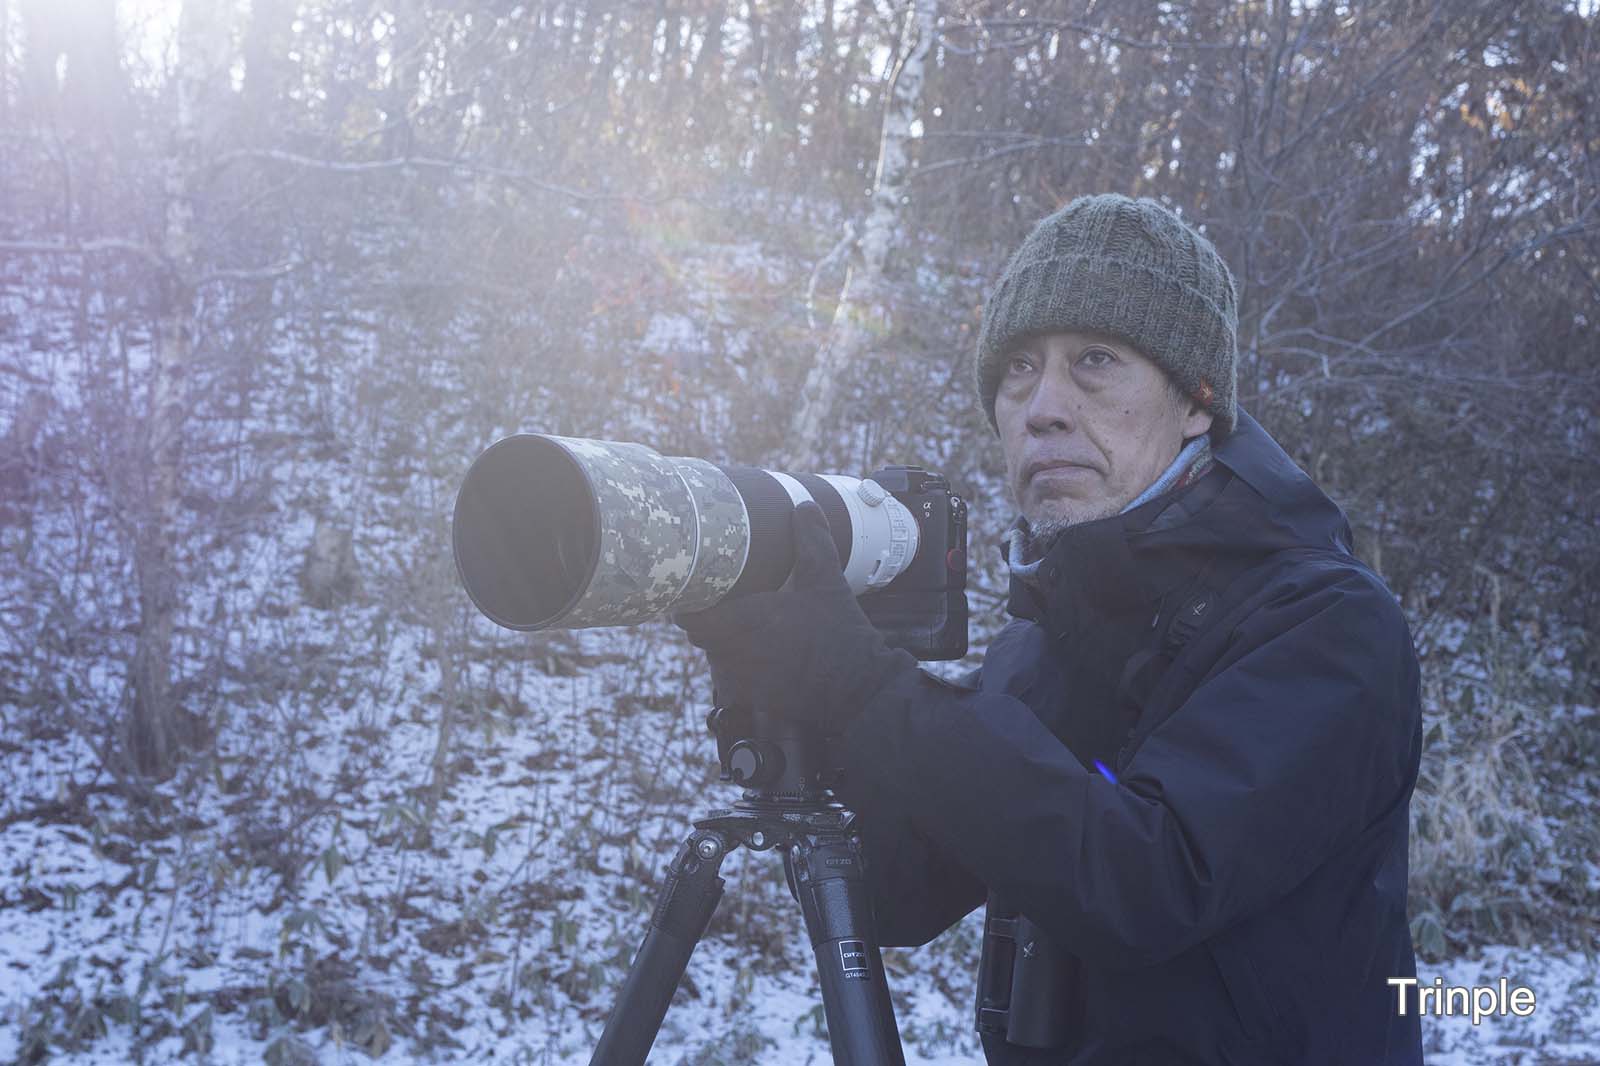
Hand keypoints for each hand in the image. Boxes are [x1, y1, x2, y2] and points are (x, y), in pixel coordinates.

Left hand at [673, 502, 916, 732]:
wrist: (859, 689)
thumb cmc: (838, 634)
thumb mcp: (826, 580)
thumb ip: (812, 541)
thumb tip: (805, 507)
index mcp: (742, 622)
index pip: (689, 618)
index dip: (688, 605)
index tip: (697, 592)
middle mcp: (734, 654)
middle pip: (703, 638)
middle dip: (712, 622)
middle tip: (727, 604)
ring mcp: (743, 683)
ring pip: (719, 661)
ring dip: (727, 647)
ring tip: (750, 633)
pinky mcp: (755, 703)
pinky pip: (736, 687)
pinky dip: (744, 673)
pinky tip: (767, 662)